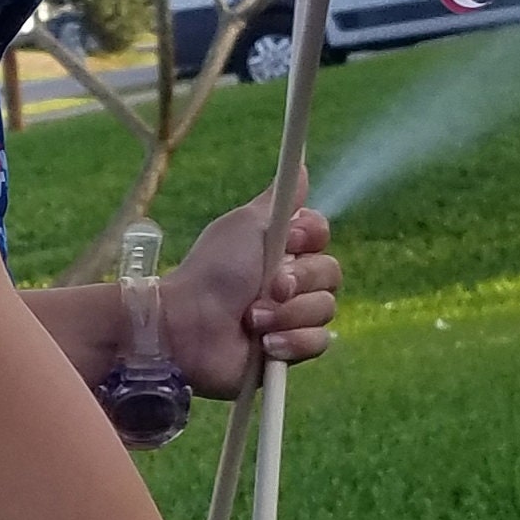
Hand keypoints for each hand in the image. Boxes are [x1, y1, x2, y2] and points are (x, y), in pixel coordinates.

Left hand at [164, 196, 339, 399]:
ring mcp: (291, 318)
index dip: (311, 238)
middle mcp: (292, 282)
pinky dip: (291, 343)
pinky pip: (317, 343)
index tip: (288, 240)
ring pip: (325, 309)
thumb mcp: (244, 224)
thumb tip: (303, 166)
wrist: (189, 326)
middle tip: (268, 287)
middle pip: (331, 274)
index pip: (323, 237)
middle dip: (298, 280)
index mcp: (284, 249)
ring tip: (251, 319)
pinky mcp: (288, 353)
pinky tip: (264, 345)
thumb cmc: (211, 272)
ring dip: (287, 314)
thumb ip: (278, 198)